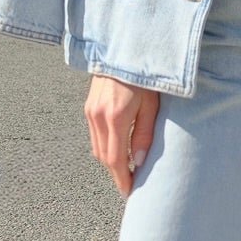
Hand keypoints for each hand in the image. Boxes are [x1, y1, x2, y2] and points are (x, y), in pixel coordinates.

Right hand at [85, 74, 159, 197]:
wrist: (124, 48)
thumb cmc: (145, 76)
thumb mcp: (151, 105)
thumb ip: (144, 135)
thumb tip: (137, 163)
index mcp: (115, 117)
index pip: (115, 159)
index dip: (121, 179)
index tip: (129, 193)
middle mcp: (98, 116)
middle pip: (104, 157)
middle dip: (116, 173)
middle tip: (131, 183)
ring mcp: (90, 111)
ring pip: (97, 147)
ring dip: (110, 160)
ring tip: (126, 169)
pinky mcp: (88, 106)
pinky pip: (94, 134)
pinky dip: (105, 146)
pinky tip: (118, 148)